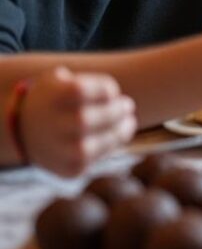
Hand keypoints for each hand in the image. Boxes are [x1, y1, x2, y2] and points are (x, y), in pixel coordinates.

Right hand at [20, 68, 135, 176]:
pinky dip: (108, 148)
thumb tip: (114, 96)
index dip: (106, 90)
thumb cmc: (56, 98)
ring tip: (129, 122)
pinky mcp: (68, 169)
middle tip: (128, 105)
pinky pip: (95, 160)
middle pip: (86, 119)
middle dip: (116, 111)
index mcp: (53, 96)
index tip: (111, 92)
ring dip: (119, 133)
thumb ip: (89, 83)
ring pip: (95, 145)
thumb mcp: (63, 79)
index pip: (82, 92)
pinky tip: (112, 138)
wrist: (26, 129)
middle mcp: (52, 124)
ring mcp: (58, 149)